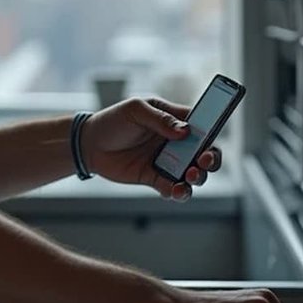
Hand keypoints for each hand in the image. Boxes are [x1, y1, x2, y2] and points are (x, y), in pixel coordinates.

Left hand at [80, 97, 222, 200]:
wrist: (89, 144)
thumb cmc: (114, 120)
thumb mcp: (136, 111)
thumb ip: (160, 119)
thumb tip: (184, 131)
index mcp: (175, 121)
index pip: (202, 125)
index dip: (212, 130)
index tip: (213, 136)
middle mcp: (176, 143)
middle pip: (205, 152)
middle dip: (212, 158)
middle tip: (204, 160)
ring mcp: (167, 162)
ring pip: (193, 173)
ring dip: (198, 177)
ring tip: (190, 176)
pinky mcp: (155, 178)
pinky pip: (172, 187)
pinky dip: (178, 191)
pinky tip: (175, 190)